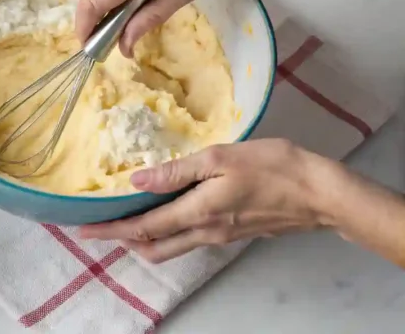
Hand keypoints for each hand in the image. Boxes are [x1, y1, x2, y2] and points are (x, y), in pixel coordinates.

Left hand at [79, 139, 334, 262]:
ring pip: (171, 246)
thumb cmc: (274, 168)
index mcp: (198, 214)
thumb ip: (176, 171)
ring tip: (124, 220)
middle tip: (97, 229)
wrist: (321, 194)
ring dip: (144, 237)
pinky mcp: (233, 232)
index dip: (111, 231)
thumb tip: (137, 180)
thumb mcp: (220, 158)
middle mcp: (205, 232)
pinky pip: (190, 238)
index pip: (143, 228)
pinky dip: (168, 230)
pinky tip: (164, 211)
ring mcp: (220, 236)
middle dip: (122, 241)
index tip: (83, 231)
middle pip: (153, 247)